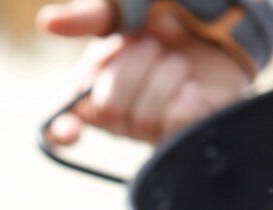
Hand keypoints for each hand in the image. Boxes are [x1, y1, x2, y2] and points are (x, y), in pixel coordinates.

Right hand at [39, 0, 251, 145]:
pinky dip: (186, 100)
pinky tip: (193, 87)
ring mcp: (152, 129)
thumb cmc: (167, 12)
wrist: (226, 18)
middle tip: (153, 44)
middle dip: (133, 66)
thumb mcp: (127, 7)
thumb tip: (47, 22)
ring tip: (178, 61)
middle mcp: (118, 115)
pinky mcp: (186, 134)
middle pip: (108, 109)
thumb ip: (90, 17)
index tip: (70, 131)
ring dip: (165, 75)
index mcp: (92, 86)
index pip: (60, 123)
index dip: (61, 130)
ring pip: (142, 119)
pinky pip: (175, 128)